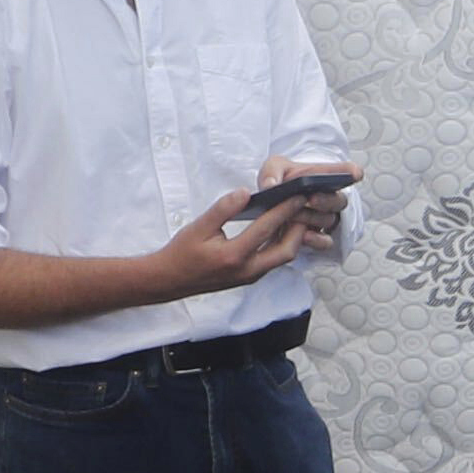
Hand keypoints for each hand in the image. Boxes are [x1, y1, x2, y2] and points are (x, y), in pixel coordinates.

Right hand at [151, 180, 319, 300]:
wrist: (169, 280)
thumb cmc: (181, 253)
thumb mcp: (198, 227)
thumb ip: (223, 209)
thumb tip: (245, 192)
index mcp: (234, 256)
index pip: (266, 229)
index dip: (284, 209)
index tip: (296, 195)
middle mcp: (247, 270)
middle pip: (287, 250)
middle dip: (299, 228)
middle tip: (304, 207)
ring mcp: (250, 276)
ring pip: (282, 258)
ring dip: (293, 237)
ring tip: (296, 214)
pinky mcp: (249, 277)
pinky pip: (273, 260)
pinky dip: (281, 244)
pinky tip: (281, 228)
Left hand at [254, 152, 354, 254]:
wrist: (269, 206)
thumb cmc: (277, 182)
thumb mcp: (271, 170)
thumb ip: (271, 173)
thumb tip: (271, 186)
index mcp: (323, 177)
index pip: (343, 172)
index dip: (351, 173)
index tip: (356, 173)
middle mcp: (329, 198)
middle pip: (339, 200)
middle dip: (326, 200)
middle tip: (311, 198)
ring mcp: (325, 218)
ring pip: (329, 220)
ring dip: (312, 218)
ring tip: (294, 215)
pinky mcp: (318, 236)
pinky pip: (326, 242)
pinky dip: (317, 240)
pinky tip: (305, 235)